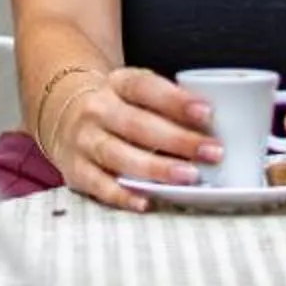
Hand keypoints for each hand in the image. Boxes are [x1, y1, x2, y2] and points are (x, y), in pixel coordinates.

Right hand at [48, 66, 219, 205]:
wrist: (64, 114)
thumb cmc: (120, 107)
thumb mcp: (140, 93)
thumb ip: (171, 106)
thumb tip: (222, 128)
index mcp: (118, 83)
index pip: (146, 87)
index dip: (176, 100)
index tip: (207, 112)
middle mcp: (97, 109)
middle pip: (137, 125)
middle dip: (178, 140)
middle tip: (214, 152)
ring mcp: (83, 140)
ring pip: (119, 155)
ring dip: (157, 168)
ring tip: (191, 177)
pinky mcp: (75, 169)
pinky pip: (99, 184)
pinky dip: (122, 195)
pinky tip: (146, 202)